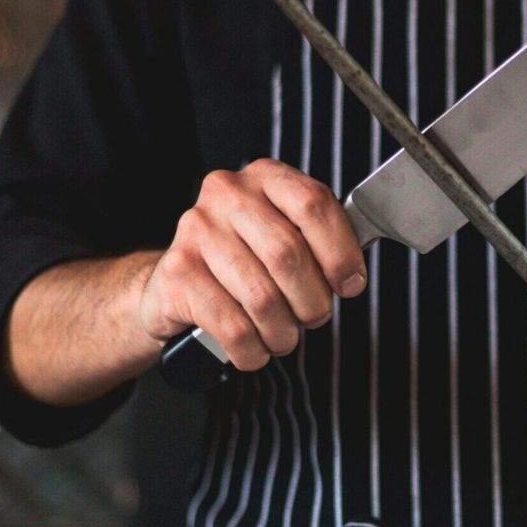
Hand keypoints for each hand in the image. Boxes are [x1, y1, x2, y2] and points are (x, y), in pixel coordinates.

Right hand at [139, 159, 366, 370]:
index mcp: (265, 177)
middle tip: (314, 316)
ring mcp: (196, 231)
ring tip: (283, 337)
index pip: (314, 204)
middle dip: (312, 300)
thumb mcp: (286, 235)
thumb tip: (351, 277)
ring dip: (283, 331)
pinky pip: (232, 326)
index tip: (350, 284)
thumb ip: (320, 243)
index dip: (341, 251)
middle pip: (288, 254)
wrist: (179, 282)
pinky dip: (253, 349)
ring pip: (261, 297)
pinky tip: (255, 348)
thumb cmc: (247, 259)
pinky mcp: (176, 274)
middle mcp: (227, 195)